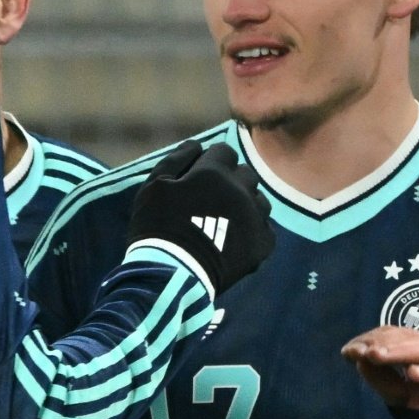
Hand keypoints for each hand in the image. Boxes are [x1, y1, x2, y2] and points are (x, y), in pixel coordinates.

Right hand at [126, 140, 273, 295]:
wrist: (173, 274)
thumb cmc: (157, 227)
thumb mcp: (154, 186)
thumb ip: (176, 159)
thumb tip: (197, 144)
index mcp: (215, 173)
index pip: (223, 151)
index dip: (210, 161)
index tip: (199, 176)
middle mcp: (242, 190)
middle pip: (245, 173)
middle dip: (230, 180)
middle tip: (211, 199)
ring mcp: (255, 218)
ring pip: (258, 199)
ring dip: (245, 203)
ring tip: (225, 220)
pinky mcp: (262, 244)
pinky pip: (265, 227)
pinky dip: (252, 229)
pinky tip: (234, 238)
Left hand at [343, 326, 418, 418]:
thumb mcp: (396, 393)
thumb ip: (379, 377)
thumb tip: (358, 359)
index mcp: (417, 347)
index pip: (393, 334)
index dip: (370, 339)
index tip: (348, 351)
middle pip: (409, 339)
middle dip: (383, 344)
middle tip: (362, 352)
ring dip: (401, 352)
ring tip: (377, 356)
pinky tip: (413, 373)